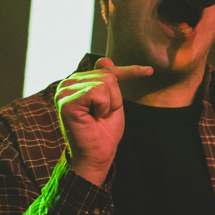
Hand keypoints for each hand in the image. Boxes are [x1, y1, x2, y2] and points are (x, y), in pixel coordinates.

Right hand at [55, 56, 152, 184]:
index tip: (150, 71)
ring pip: (105, 82)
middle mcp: (67, 83)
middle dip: (115, 98)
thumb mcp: (113, 101)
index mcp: (77, 82)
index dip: (130, 71)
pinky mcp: (66, 101)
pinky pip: (97, 92)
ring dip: (109, 104)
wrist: (98, 154)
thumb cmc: (104, 131)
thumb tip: (103, 60)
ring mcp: (64, 91)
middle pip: (108, 75)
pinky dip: (103, 107)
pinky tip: (93, 118)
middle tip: (103, 115)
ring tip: (97, 117)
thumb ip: (108, 80)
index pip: (107, 68)